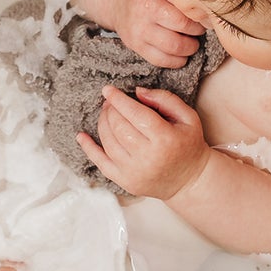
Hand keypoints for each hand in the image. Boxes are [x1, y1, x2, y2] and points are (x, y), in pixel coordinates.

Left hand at [76, 85, 211, 198]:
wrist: (189, 180)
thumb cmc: (188, 145)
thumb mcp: (187, 117)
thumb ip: (165, 99)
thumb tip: (137, 92)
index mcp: (165, 139)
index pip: (135, 114)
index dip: (119, 100)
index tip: (107, 90)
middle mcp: (147, 157)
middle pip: (119, 126)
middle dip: (111, 110)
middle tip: (110, 102)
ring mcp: (134, 171)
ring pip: (108, 141)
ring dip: (103, 123)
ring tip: (106, 113)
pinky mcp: (124, 181)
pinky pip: (100, 162)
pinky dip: (89, 148)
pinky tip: (81, 136)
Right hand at [115, 0, 204, 68]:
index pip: (186, 0)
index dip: (200, 9)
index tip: (204, 12)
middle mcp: (145, 5)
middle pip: (182, 24)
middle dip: (198, 29)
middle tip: (200, 28)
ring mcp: (138, 27)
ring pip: (174, 45)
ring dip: (190, 47)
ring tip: (192, 43)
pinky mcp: (134, 44)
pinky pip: (161, 59)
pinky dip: (177, 61)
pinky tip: (181, 54)